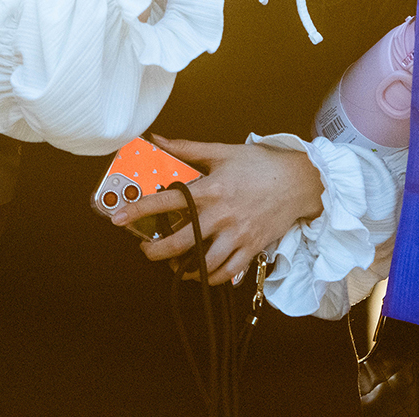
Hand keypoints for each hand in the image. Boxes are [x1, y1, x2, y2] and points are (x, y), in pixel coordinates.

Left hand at [111, 136, 324, 284]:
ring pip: (203, 263)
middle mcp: (222, 215)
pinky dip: (211, 278)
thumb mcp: (223, 152)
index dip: (139, 210)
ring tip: (173, 265)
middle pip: (181, 242)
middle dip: (156, 251)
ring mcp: (237, 234)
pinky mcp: (252, 248)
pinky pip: (227, 272)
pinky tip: (201, 274)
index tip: (118, 218)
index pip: (168, 201)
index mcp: (211, 189)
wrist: (300, 182)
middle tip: (145, 250)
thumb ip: (188, 149)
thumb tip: (157, 140)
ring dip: (183, 269)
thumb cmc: (261, 165)